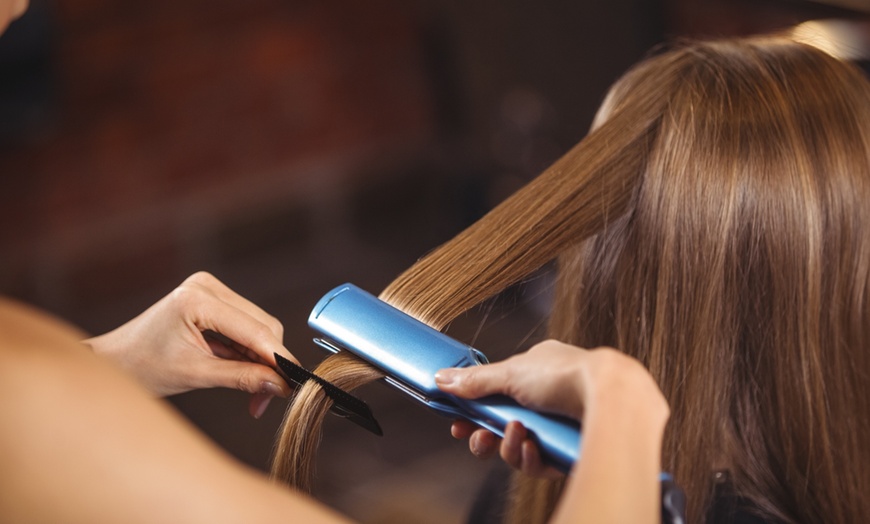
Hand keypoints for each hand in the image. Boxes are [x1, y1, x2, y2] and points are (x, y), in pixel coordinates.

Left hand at [84, 272, 297, 417]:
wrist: (114, 361)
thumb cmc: (143, 367)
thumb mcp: (195, 375)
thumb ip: (242, 378)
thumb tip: (280, 385)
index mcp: (198, 300)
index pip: (256, 329)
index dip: (279, 358)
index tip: (294, 384)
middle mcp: (207, 287)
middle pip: (263, 326)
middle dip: (270, 363)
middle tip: (267, 399)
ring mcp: (210, 290)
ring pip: (258, 328)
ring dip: (261, 361)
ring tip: (254, 395)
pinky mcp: (213, 300)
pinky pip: (246, 327)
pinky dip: (249, 354)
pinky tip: (245, 375)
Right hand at [435, 340, 667, 477]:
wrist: (610, 396)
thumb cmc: (567, 375)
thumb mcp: (510, 373)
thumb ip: (475, 381)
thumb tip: (442, 379)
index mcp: (536, 373)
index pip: (497, 396)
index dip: (475, 412)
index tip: (458, 423)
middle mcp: (549, 399)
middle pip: (505, 427)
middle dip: (488, 436)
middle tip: (479, 440)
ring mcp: (561, 426)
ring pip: (521, 449)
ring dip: (511, 446)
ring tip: (517, 435)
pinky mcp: (571, 451)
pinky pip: (541, 464)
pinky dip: (533, 459)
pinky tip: (534, 449)